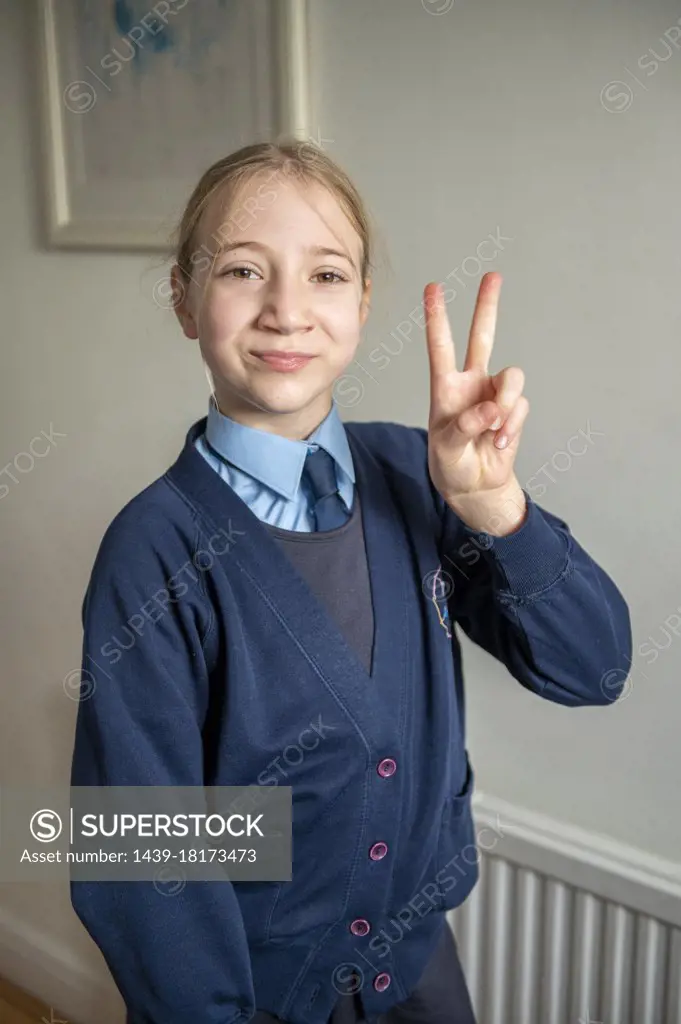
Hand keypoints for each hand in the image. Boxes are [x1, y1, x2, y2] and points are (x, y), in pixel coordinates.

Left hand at [424, 272, 528, 532]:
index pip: (440, 348)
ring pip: (513, 377)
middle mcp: (471, 383)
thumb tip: (492, 408)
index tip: (433, 288)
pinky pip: (521, 407)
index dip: (437, 319)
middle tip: (493, 275)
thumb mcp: (447, 448)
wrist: (475, 485)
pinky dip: (512, 426)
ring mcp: (494, 395)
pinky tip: (500, 443)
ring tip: (494, 431)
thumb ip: (466, 426)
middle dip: (487, 306)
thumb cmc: (451, 464)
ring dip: (507, 403)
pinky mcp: (513, 410)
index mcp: (445, 387)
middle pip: (482, 337)